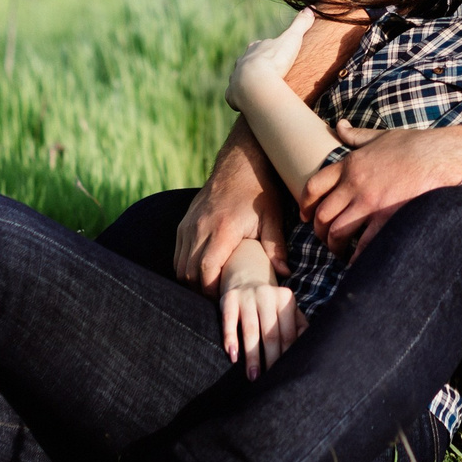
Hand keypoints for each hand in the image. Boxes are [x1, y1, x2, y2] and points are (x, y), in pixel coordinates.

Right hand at [174, 127, 289, 292]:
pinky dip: (185, 266)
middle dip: (201, 290)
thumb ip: (275, 247)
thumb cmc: (259, 191)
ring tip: (210, 287)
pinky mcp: (184, 221)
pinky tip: (201, 271)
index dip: (211, 290)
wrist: (241, 162)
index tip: (225, 298)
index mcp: (222, 229)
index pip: (206, 270)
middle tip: (219, 298)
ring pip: (179, 264)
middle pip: (189, 272)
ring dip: (191, 279)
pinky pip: (177, 252)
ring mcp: (189, 224)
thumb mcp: (272, 218)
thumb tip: (284, 274)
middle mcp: (200, 227)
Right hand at [220, 282, 306, 379]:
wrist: (247, 278)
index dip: (287, 355)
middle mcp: (267, 295)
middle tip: (269, 381)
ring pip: (250, 330)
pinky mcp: (229, 299)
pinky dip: (230, 339)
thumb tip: (307, 347)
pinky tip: (233, 356)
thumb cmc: (271, 305)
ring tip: (253, 376)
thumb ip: (299, 326)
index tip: (286, 374)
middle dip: (271, 359)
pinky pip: (229, 321)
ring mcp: (247, 296)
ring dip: (252, 356)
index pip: (288, 333)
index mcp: (285, 299)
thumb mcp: (287, 310)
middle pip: (270, 333)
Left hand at [225, 8, 313, 113]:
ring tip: (257, 90)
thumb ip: (300, 25)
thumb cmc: (275, 60)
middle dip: (254, 66)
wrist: (255, 82)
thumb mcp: (291, 39)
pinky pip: (233, 96)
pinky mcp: (232, 95)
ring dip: (246, 83)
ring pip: (239, 79)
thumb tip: (310, 9)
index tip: (273, 54)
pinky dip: (239, 99)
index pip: (259, 46)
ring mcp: (235, 78)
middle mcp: (242, 61)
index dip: (266, 50)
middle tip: (266, 73)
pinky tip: (246, 102)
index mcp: (255, 48)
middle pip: (247, 61)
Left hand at [302, 125, 461, 258]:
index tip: (306, 215)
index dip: (305, 204)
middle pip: (322, 214)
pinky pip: (362, 246)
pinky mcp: (386, 219)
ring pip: (337, 232)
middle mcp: (354, 185)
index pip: (314, 186)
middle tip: (325, 239)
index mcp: (350, 164)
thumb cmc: (415, 145)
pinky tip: (356, 262)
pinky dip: (355, 258)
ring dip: (334, 246)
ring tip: (340, 251)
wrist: (442, 157)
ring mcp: (369, 203)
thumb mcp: (381, 136)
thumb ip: (356, 136)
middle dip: (319, 231)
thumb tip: (339, 126)